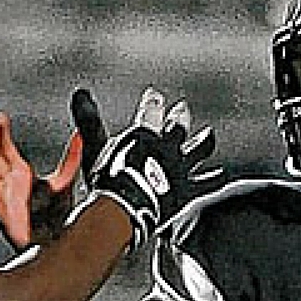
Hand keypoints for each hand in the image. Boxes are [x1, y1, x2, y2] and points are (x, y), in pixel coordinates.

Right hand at [0, 112, 84, 248]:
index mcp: (21, 172)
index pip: (7, 147)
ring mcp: (7, 200)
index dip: (2, 132)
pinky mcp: (10, 220)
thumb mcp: (65, 179)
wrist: (54, 238)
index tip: (0, 118)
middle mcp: (11, 184)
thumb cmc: (52, 210)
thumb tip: (80, 136)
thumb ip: (72, 157)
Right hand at [83, 86, 225, 251]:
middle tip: (183, 108)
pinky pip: (207, 182)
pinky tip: (221, 175)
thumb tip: (80, 92)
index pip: (151, 111)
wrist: (130, 208)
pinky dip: (214, 178)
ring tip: (209, 135)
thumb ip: (89, 120)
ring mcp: (181, 168)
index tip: (155, 95)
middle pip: (178, 126)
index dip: (153, 102)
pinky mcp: (189, 190)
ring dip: (204, 141)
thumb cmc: (108, 180)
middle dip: (180, 116)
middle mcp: (167, 147)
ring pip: (199, 148)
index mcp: (145, 134)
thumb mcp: (94, 148)